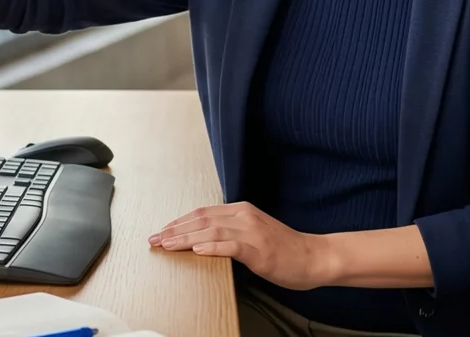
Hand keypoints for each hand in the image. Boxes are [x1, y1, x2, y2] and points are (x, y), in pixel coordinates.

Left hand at [149, 202, 331, 289]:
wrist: (314, 258)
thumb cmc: (285, 250)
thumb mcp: (254, 234)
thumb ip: (231, 232)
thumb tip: (203, 239)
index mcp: (242, 211)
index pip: (202, 212)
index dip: (179, 221)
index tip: (161, 231)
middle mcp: (245, 216)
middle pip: (202, 218)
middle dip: (174, 229)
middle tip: (154, 239)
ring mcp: (253, 232)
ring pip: (211, 230)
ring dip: (185, 237)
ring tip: (167, 244)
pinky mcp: (259, 250)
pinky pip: (231, 245)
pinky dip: (212, 246)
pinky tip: (197, 249)